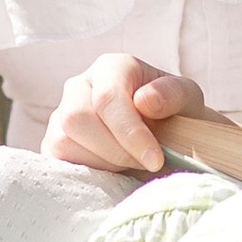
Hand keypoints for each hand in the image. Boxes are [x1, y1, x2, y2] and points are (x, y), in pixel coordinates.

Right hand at [43, 56, 205, 174]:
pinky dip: (89, 173)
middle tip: (145, 163)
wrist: (166, 140)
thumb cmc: (175, 116)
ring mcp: (61, 114)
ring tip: (131, 163)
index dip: (129, 132)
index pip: (107, 97)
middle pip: (77, 118)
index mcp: (112, 68)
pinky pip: (58, 161)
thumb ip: (174, 95)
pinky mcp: (54, 143)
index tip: (155, 159)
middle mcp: (79, 86)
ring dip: (104, 163)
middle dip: (115, 150)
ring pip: (64, 141)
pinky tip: (113, 171)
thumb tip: (145, 100)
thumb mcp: (188, 101)